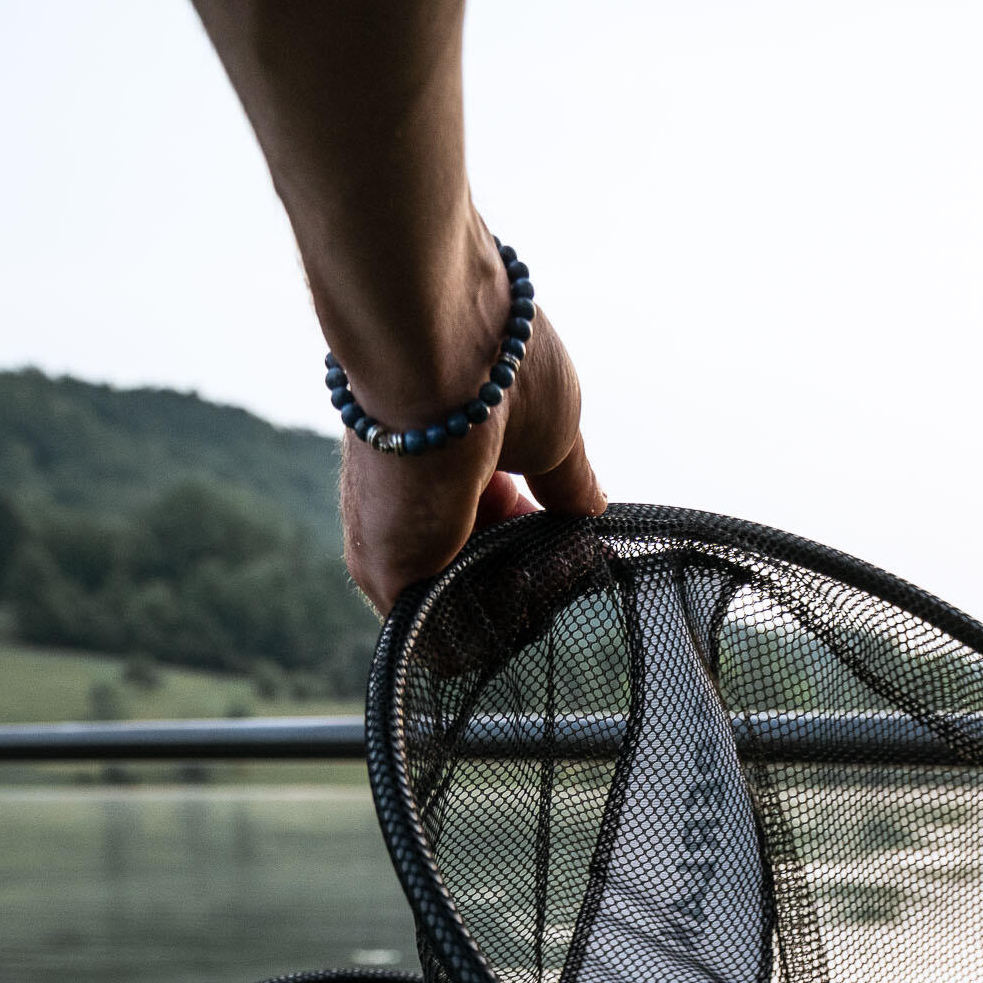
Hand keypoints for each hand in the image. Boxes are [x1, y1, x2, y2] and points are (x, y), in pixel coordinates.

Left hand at [335, 269, 603, 612]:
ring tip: (555, 568)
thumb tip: (593, 509)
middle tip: (565, 553)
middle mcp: (405, 506)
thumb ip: (568, 481)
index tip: (558, 520)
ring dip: (521, 601)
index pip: (482, 528)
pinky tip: (535, 593)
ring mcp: (391, 543)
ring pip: (464, 609)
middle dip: (529, 572)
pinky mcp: (388, 575)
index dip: (528, 534)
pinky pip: (447, 640)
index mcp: (436, 466)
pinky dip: (500, 631)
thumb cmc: (494, 365)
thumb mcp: (552, 432)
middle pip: (474, 572)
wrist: (437, 342)